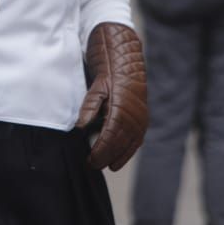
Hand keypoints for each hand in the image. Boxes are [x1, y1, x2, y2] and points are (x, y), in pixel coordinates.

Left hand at [77, 23, 148, 170]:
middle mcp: (134, 115)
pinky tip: (117, 157)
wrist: (126, 60)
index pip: (110, 138)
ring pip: (130, 145)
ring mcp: (141, 118)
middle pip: (120, 145)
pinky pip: (137, 140)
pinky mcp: (143, 118)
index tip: (89, 161)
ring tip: (104, 165)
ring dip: (118, 157)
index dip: (100, 152)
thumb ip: (89, 107)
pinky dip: (128, 150)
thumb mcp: (96, 87)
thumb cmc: (109, 72)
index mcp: (121, 108)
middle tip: (92, 165)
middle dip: (106, 157)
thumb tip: (80, 128)